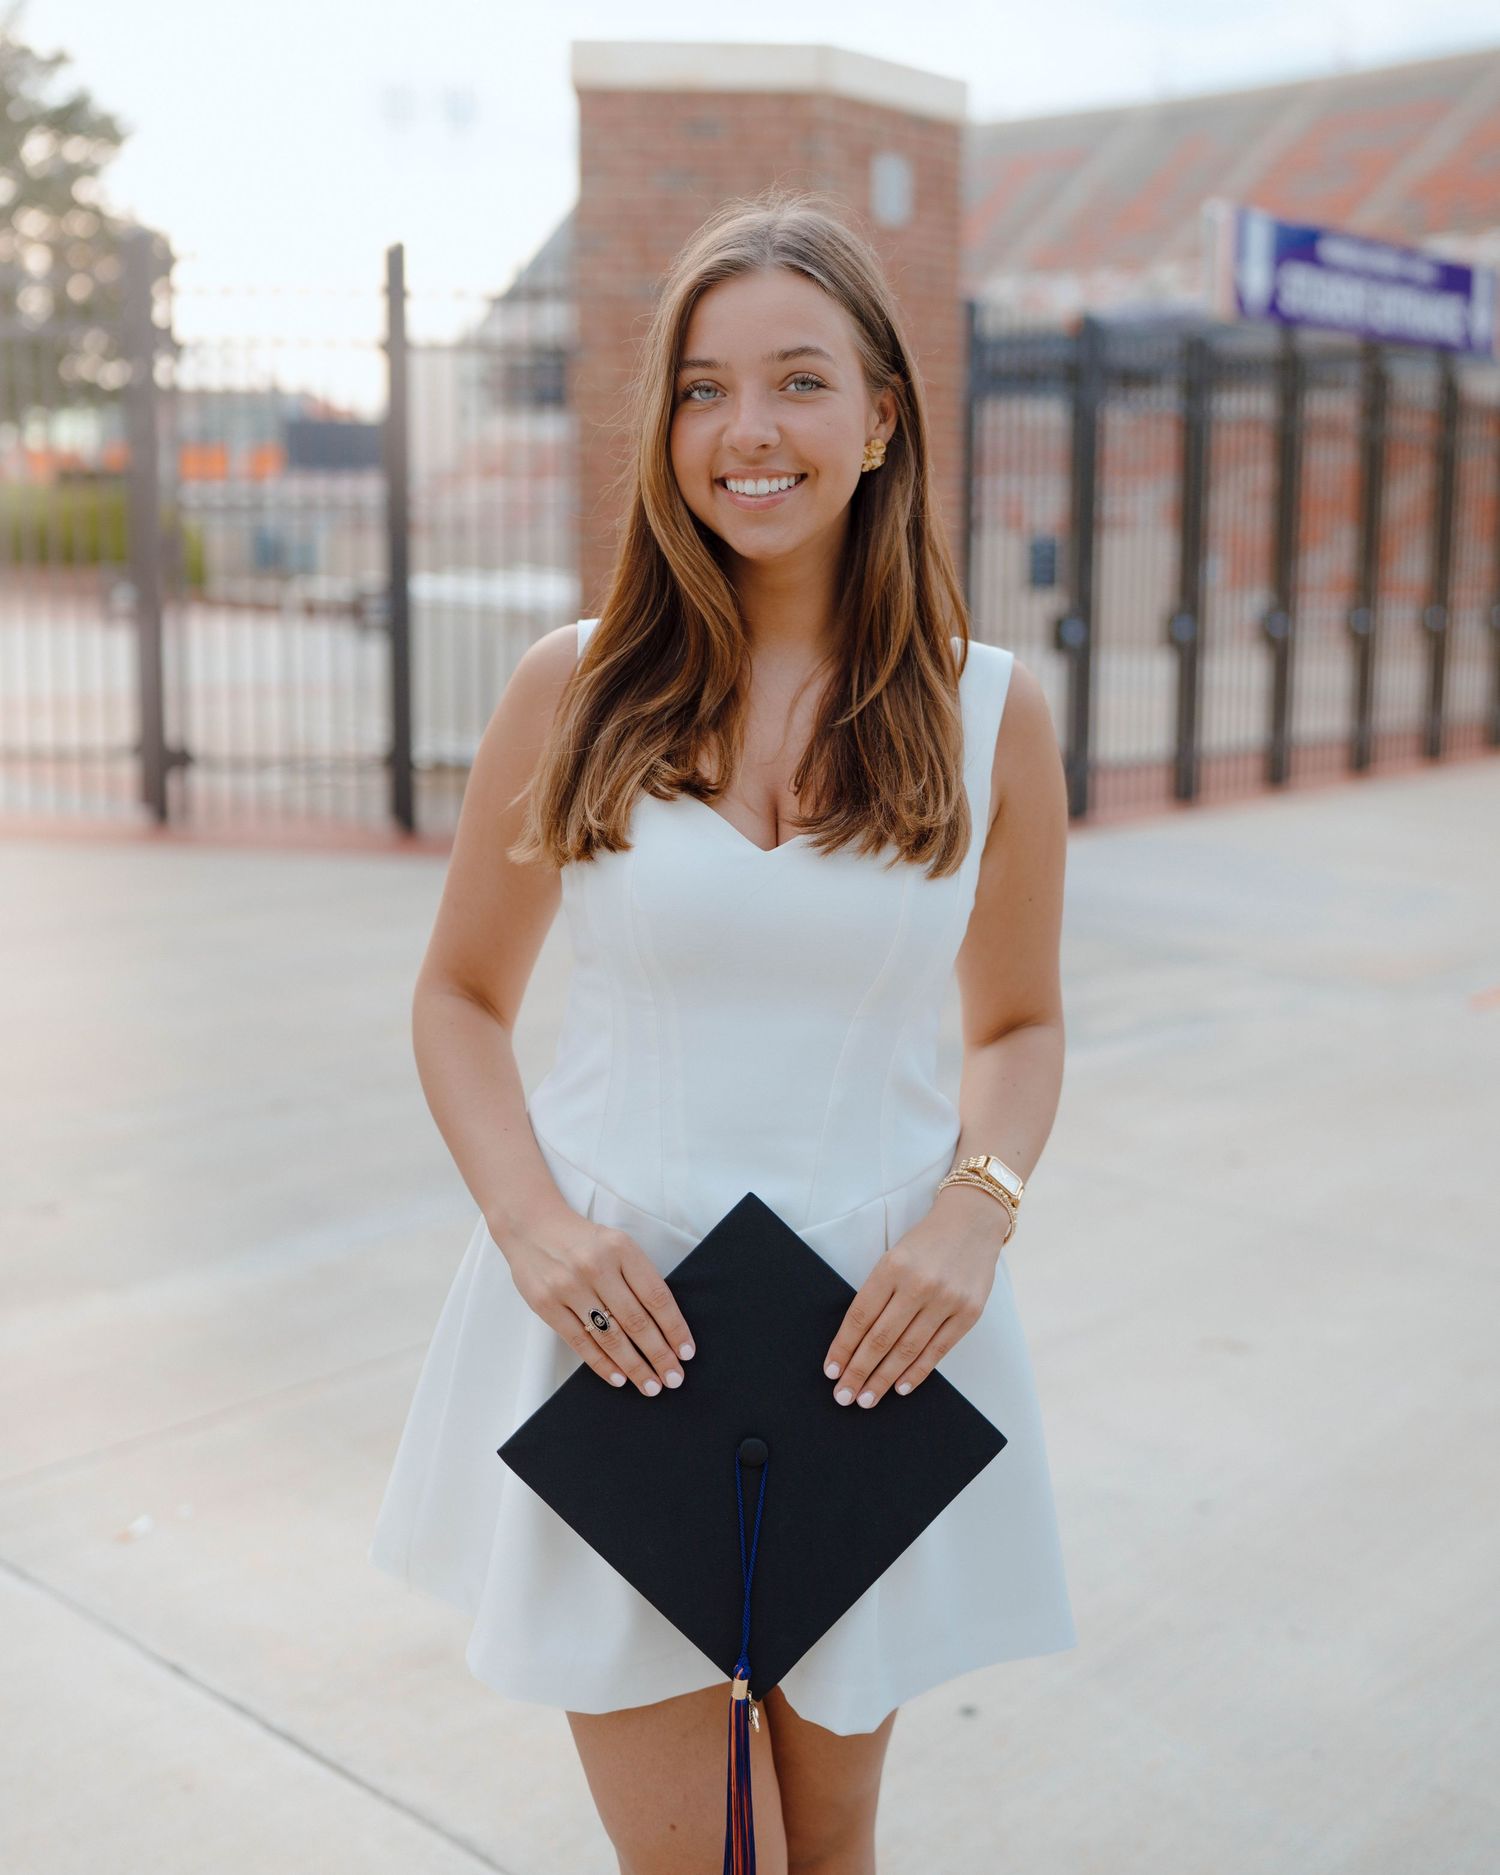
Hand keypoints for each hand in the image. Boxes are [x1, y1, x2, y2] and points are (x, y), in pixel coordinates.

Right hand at [503, 1207, 695, 1396]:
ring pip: (610, 1336)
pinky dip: (602, 1364)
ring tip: (651, 1385)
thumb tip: (665, 1327)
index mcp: (621, 1248)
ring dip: (634, 1366)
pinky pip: (580, 1342)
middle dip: (659, 1355)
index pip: (656, 1296)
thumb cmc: (583, 1240)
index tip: (686, 1352)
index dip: (675, 1328)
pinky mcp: (546, 1304)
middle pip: (636, 1321)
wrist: (531, 1225)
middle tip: (674, 1378)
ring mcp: (569, 1286)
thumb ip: (638, 1277)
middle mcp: (596, 1266)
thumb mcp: (617, 1244)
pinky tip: (619, 1378)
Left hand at [822, 1193, 1004, 1407]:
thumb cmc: (926, 1243)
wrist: (972, 1222)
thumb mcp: (894, 1257)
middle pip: (880, 1339)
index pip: (860, 1316)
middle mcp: (919, 1285)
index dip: (843, 1347)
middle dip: (858, 1371)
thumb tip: (856, 1341)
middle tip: (843, 1396)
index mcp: (892, 1267)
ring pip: (907, 1350)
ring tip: (866, 1398)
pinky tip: (900, 1387)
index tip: (831, 1370)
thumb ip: (879, 1293)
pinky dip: (917, 1372)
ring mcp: (946, 1301)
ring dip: (883, 1379)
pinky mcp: (968, 1313)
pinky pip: (937, 1351)